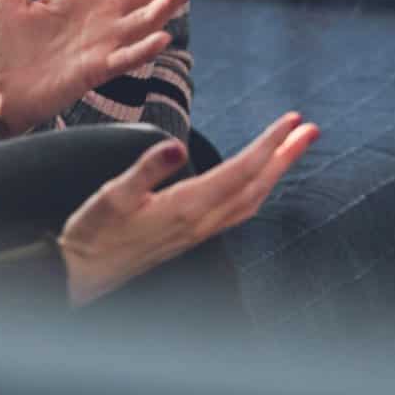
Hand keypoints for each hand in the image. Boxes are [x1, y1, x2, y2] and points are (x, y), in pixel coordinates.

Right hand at [58, 112, 319, 305]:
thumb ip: (146, 170)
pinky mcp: (192, 236)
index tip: (291, 121)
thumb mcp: (112, 196)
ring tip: (292, 147)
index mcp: (187, 208)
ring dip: (276, 171)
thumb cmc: (93, 233)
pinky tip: (257, 180)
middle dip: (286, 155)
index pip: (241, 171)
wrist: (82, 274)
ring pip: (252, 199)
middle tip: (311, 129)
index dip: (270, 144)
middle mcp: (201, 222)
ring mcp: (199, 231)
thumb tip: (176, 146)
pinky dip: (257, 188)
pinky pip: (238, 210)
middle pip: (257, 185)